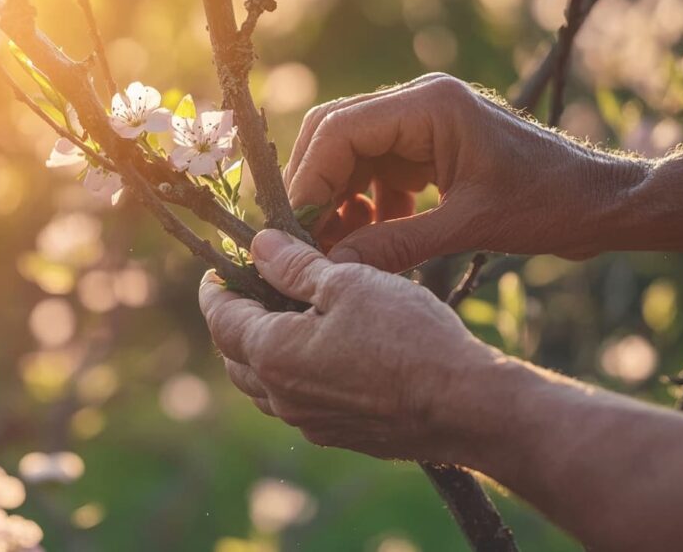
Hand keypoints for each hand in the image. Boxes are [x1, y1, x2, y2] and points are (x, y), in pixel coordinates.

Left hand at [199, 229, 496, 461]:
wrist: (466, 406)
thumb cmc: (409, 337)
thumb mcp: (349, 282)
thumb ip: (295, 265)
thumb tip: (259, 246)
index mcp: (273, 355)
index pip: (221, 318)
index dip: (216, 287)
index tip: (220, 267)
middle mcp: (281, 397)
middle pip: (235, 355)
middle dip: (236, 319)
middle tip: (254, 286)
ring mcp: (310, 423)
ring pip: (264, 384)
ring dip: (262, 349)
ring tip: (286, 315)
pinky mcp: (340, 436)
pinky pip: (298, 403)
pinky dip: (293, 374)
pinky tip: (324, 350)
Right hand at [285, 73, 648, 270]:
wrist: (602, 202)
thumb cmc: (550, 204)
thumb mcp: (469, 227)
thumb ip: (396, 243)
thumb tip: (331, 265)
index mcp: (429, 106)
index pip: (339, 129)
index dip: (307, 178)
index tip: (293, 228)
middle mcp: (418, 104)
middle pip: (335, 134)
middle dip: (313, 185)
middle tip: (301, 237)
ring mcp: (421, 124)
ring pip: (350, 154)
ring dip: (336, 198)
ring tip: (331, 247)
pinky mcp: (427, 148)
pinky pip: (375, 170)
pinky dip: (364, 204)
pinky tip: (367, 239)